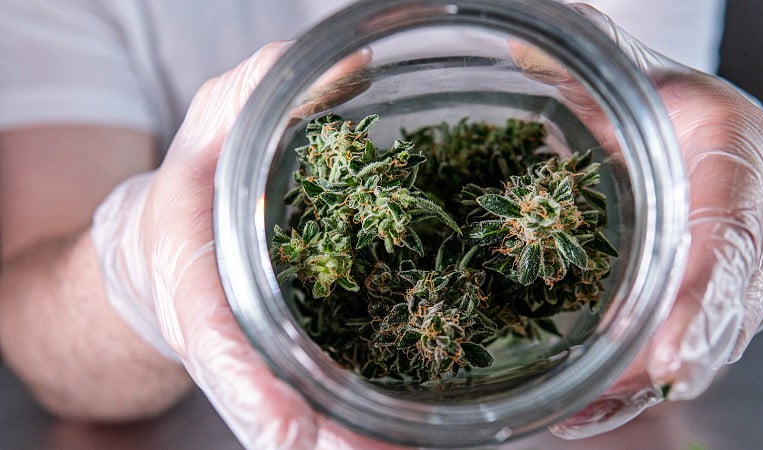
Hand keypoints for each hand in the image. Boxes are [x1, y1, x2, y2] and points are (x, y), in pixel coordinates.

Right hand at [92, 41, 400, 448]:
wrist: (171, 241)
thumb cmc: (195, 185)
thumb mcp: (212, 124)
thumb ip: (258, 89)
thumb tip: (352, 63)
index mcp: (194, 277)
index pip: (213, 337)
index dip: (249, 384)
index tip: (286, 431)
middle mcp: (225, 331)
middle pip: (265, 399)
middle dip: (316, 433)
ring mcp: (257, 356)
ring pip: (296, 414)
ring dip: (342, 444)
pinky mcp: (284, 360)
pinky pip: (321, 399)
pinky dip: (356, 426)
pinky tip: (405, 435)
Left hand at [512, 4, 762, 438]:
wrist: (689, 123)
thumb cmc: (659, 94)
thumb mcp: (625, 69)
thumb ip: (576, 59)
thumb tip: (495, 48)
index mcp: (744, 157)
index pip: (736, 239)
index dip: (706, 303)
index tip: (670, 360)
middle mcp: (757, 228)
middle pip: (726, 313)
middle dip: (670, 364)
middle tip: (608, 401)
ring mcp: (740, 275)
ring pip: (702, 347)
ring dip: (641, 390)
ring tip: (576, 417)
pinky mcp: (711, 303)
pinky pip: (679, 352)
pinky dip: (632, 390)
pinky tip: (581, 413)